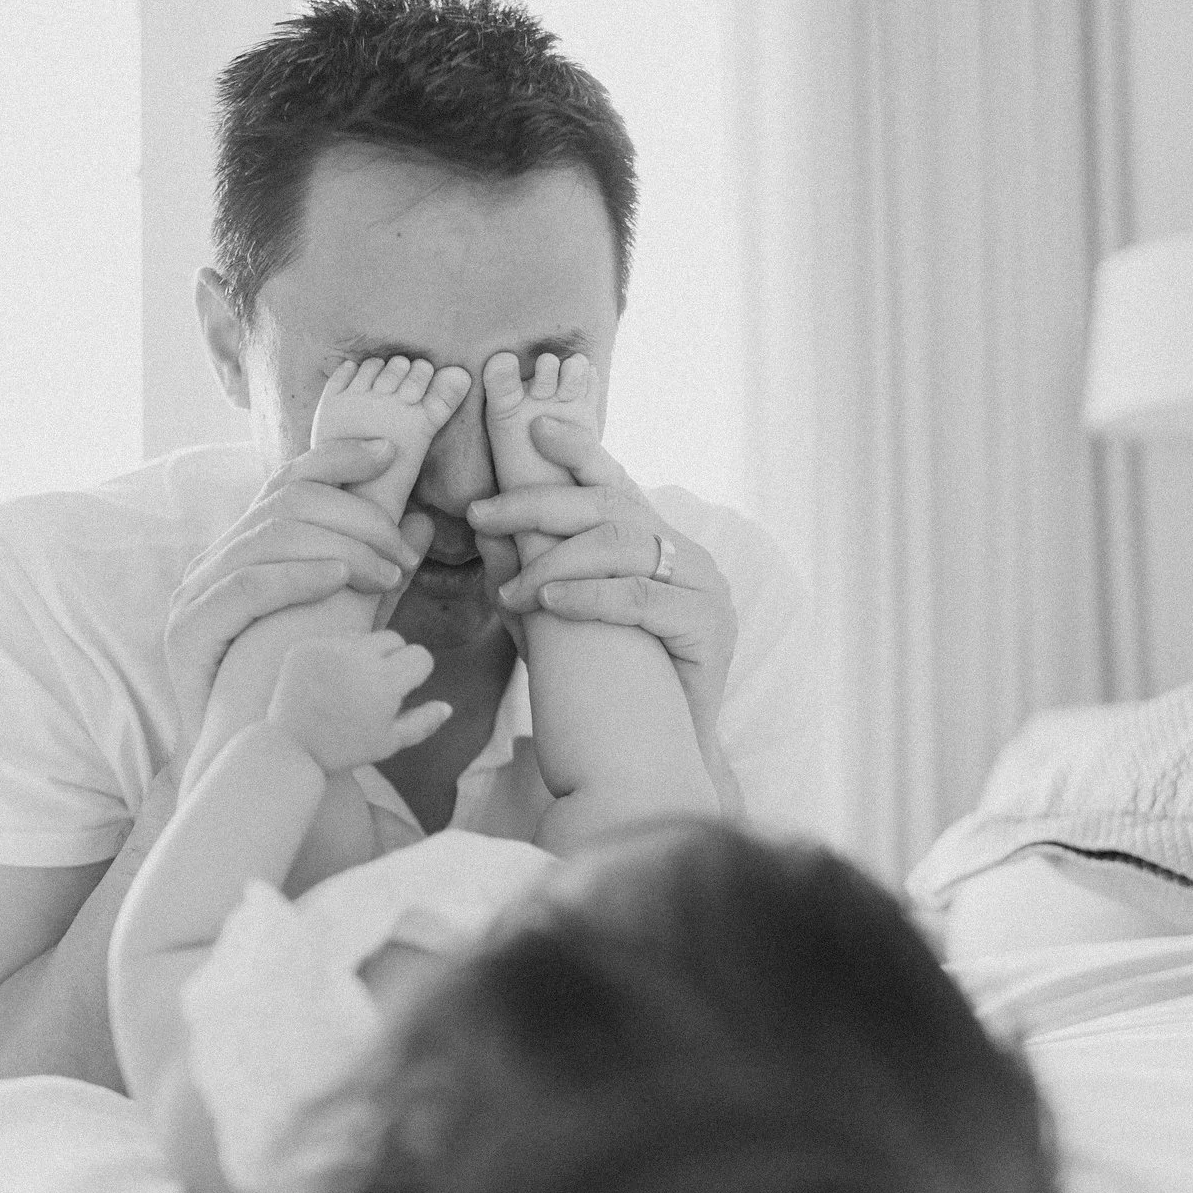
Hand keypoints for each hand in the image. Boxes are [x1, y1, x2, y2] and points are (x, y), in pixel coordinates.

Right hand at [164, 439, 428, 751]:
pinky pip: (245, 585)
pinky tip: (337, 580)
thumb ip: (378, 575)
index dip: (338, 457)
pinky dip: (295, 575)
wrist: (248, 756)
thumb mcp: (348, 621)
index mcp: (246, 548)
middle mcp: (215, 559)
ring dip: (340, 549)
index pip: (288, 480)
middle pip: (288, 502)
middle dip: (357, 520)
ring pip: (270, 536)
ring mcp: (195, 592)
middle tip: (402, 558)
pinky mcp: (188, 630)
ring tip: (386, 576)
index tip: (390, 455)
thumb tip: (423, 524)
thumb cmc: (298, 687)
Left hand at [267, 630, 452, 774]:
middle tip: (376, 688)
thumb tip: (447, 706)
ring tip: (348, 685)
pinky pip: (334, 640)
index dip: (415, 674)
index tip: (402, 691)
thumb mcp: (389, 742)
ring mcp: (327, 649)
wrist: (289, 749)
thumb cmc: (345, 749)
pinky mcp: (304, 646)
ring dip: (364, 654)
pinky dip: (336, 656)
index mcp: (384, 682)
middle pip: (394, 639)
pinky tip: (326, 682)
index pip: (419, 655)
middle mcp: (357, 657)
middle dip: (393, 658)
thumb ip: (423, 723)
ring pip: (364, 636)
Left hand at [465, 433, 739, 750]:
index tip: (534, 429)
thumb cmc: (608, 689)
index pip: (617, 484)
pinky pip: (641, 596)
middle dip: (539, 503)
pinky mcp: (710, 625)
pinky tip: (549, 602)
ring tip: (513, 588)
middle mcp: (687, 553)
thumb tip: (482, 532)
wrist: (657, 762)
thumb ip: (525, 575)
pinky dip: (589, 594)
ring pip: (623, 544)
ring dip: (555, 560)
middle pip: (610, 505)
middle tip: (483, 512)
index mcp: (657, 544)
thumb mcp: (555, 623)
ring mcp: (706, 586)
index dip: (580, 452)